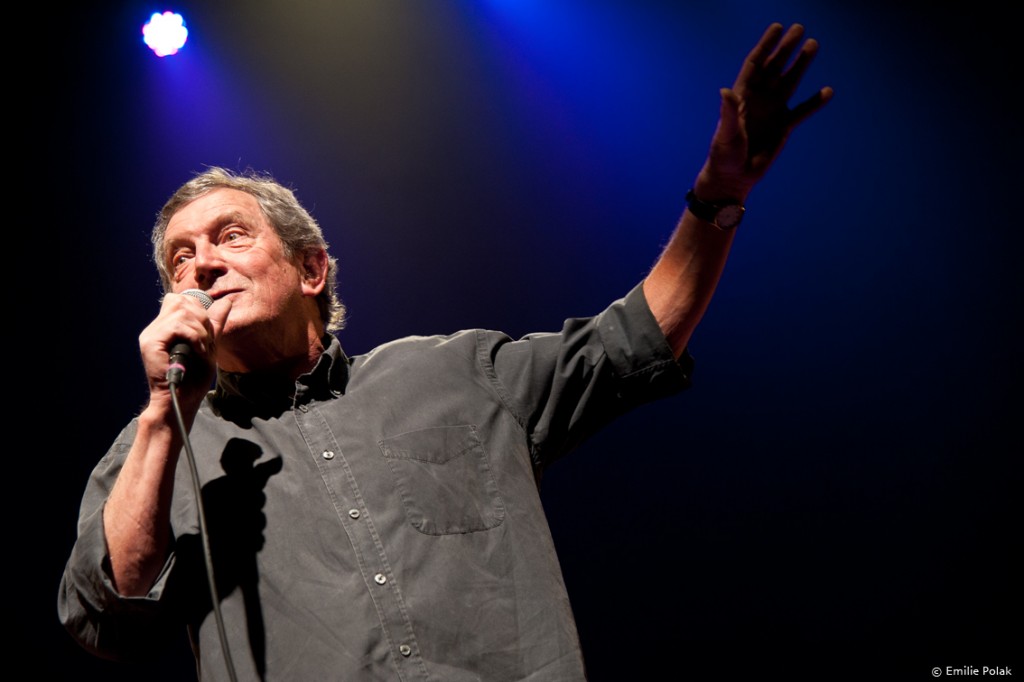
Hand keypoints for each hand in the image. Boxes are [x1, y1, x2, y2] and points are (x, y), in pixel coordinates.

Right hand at [139, 292, 231, 413]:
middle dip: (202, 317)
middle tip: (205, 342)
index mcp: (166, 327)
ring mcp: (151, 334)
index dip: (198, 308)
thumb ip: (214, 324)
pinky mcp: (150, 342)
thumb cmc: (194, 378)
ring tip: (201, 349)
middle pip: (181, 300)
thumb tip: (225, 301)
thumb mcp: (209, 345)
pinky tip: (197, 351)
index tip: (207, 332)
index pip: (180, 299)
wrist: (183, 400)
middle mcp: (156, 328)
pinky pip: (177, 326)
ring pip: (181, 311)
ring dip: (200, 330)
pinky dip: (194, 337)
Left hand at [698, 23, 832, 200]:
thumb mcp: (725, 133)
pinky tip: (827, 92)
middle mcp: (759, 99)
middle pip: (774, 67)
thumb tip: (726, 91)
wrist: (734, 177)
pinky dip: (815, 102)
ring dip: (801, 64)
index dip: (765, 45)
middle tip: (799, 28)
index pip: (755, 64)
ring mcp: (772, 110)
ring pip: (790, 82)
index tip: (777, 28)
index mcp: (742, 96)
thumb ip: (728, 112)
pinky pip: (803, 110)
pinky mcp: (784, 126)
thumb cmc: (724, 155)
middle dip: (786, 48)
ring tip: (813, 44)